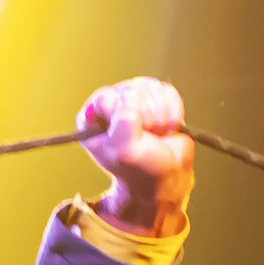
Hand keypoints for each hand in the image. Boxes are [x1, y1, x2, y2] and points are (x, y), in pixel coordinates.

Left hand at [79, 76, 192, 237]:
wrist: (166, 177)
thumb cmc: (139, 168)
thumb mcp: (124, 150)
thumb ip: (124, 120)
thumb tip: (134, 99)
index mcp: (91, 119)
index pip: (106, 97)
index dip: (123, 117)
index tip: (126, 137)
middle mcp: (111, 104)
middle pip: (132, 90)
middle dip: (145, 118)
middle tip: (143, 139)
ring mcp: (135, 98)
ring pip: (151, 87)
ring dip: (159, 117)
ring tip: (154, 135)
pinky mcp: (156, 97)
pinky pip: (167, 90)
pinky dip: (172, 113)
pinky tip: (165, 128)